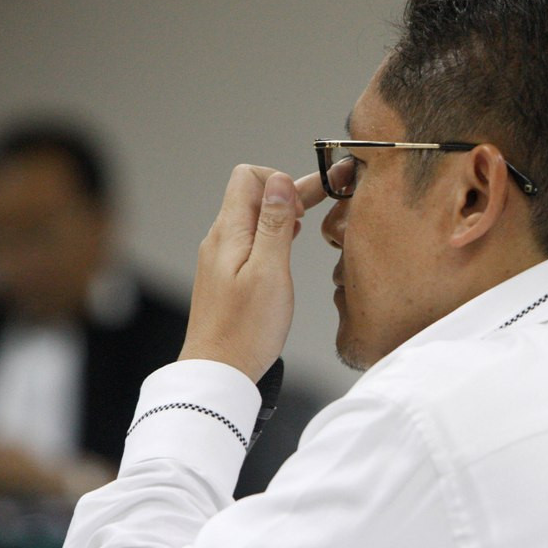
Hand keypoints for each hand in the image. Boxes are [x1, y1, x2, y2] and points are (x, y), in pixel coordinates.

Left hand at [178, 165, 325, 381]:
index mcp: (230, 232)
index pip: (248, 176)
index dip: (280, 180)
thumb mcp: (270, 272)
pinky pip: (252, 239)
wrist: (218, 371)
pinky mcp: (228, 275)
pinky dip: (275, 234)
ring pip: (255, 218)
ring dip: (284, 213)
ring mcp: (223, 257)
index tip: (305, 205)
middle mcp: (222, 238)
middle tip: (328, 191)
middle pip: (255, 195)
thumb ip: (275, 224)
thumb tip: (279, 181)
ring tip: (313, 218)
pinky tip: (290, 243)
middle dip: (290, 191)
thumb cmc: (246, 329)